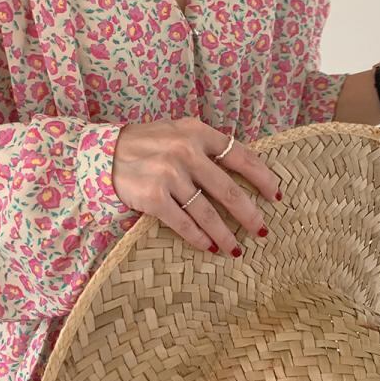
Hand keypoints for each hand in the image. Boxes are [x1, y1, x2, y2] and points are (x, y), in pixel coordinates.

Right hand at [112, 114, 278, 252]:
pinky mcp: (153, 197)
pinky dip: (200, 239)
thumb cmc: (147, 144)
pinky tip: (210, 248)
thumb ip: (206, 147)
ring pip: (208, 213)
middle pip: (228, 190)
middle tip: (262, 230)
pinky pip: (184, 224)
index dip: (262, 177)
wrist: (104, 154)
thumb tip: (242, 171)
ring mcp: (169, 175)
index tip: (275, 194)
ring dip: (226, 234)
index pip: (240, 155)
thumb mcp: (179, 133)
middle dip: (249, 214)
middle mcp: (186, 151)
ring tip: (237, 248)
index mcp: (197, 131)